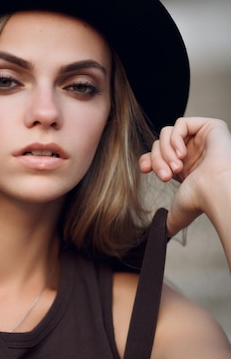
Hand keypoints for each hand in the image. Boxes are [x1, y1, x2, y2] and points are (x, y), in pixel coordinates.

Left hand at [139, 117, 230, 236]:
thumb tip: (161, 235)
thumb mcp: (178, 212)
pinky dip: (175, 138)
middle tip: (167, 176)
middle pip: (159, 144)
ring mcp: (202, 138)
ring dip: (166, 152)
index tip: (144, 170)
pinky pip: (180, 124)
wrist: (214, 191)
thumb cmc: (200, 200)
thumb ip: (168, 220)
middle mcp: (193, 152)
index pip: (158, 154)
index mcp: (185, 167)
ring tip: (176, 168)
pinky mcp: (211, 126)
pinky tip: (182, 154)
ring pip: (167, 134)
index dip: (148, 160)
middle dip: (158, 160)